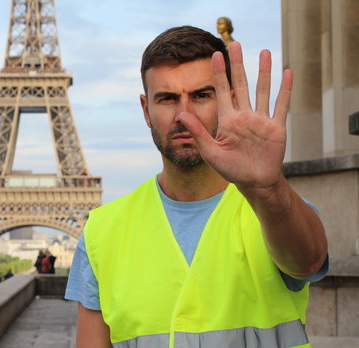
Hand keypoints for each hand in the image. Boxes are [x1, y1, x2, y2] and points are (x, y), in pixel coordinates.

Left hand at [179, 42, 291, 190]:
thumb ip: (198, 132)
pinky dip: (285, 89)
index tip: (215, 55)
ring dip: (263, 71)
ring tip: (264, 51)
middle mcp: (244, 116)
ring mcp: (261, 120)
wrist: (253, 182)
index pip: (222, 91)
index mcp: (227, 120)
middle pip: (241, 84)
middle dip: (237, 65)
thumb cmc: (230, 169)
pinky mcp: (276, 127)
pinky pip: (281, 105)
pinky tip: (287, 73)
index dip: (219, 73)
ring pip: (263, 90)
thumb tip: (181, 114)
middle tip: (235, 44)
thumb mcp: (210, 151)